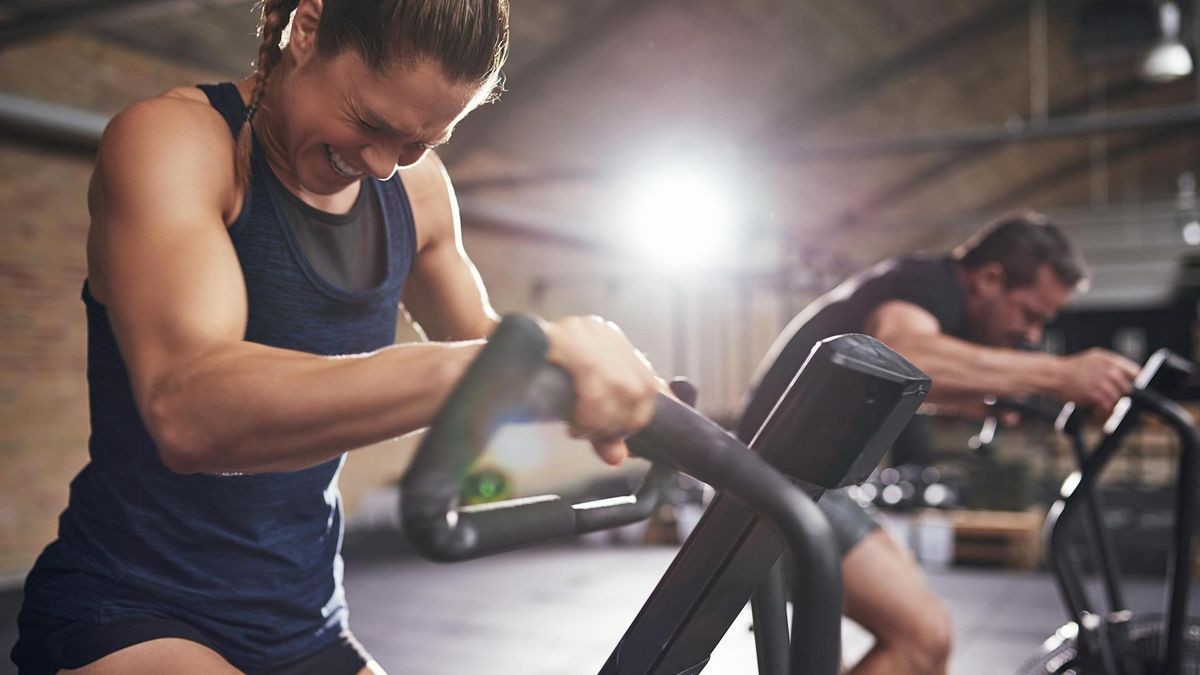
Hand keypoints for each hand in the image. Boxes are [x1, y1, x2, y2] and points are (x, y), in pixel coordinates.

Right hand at [542, 316, 660, 465]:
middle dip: (619, 423)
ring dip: (602, 420)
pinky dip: (588, 409)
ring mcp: (581, 330)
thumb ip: (602, 430)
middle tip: (591, 434)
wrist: (487, 364)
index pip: (649, 383)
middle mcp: (600, 331)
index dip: (638, 418)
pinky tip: (573, 422)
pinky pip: (591, 374)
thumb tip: (618, 457)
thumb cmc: (532, 385)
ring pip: (620, 385)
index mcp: (612, 342)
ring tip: (579, 429)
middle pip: (639, 387)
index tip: (617, 437)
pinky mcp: (562, 335)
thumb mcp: (575, 407)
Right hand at [1057, 348, 1139, 414]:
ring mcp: (1103, 383)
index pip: (1135, 372)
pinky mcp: (1096, 396)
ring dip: (1110, 403)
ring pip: (1118, 399)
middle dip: (1120, 394)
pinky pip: (1107, 407)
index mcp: (1110, 360)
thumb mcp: (1094, 358)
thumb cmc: (1073, 368)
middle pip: (1128, 388)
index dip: (1135, 381)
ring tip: (1098, 400)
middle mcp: (1109, 370)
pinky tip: (1094, 405)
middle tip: (1109, 395)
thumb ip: (1112, 364)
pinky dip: (1102, 409)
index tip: (1131, 387)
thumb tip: (1131, 375)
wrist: (1054, 375)